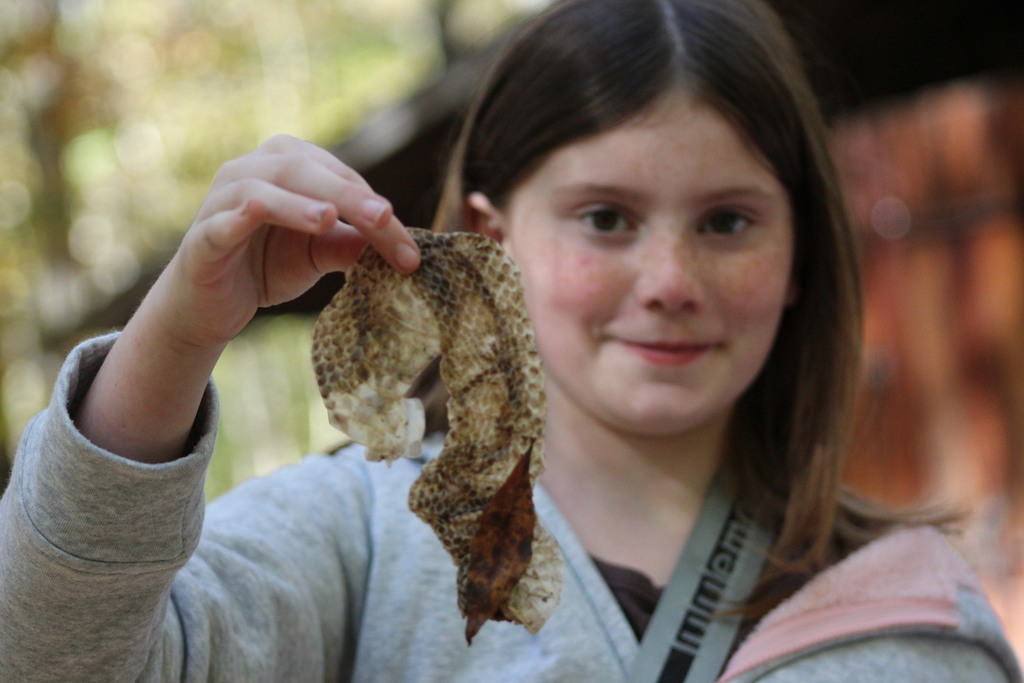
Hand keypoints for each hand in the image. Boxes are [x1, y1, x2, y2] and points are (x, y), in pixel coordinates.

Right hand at [162, 134, 419, 350]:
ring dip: (297, 202)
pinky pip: (222, 222)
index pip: (341, 179)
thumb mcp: (318, 255)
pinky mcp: (202, 236)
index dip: (376, 208)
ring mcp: (222, 200)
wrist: (210, 305)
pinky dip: (240, 217)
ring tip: (330, 218)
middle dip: (350, 196)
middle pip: (306, 172)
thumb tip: (398, 249)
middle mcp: (252, 170)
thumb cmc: (266, 266)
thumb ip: (351, 244)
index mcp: (287, 165)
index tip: (411, 251)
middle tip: (384, 219)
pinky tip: (258, 215)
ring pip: (261, 189)